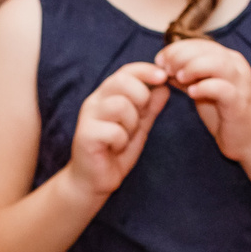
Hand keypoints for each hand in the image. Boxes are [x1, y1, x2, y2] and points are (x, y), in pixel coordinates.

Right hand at [62, 62, 170, 199]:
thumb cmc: (114, 152)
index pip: (126, 71)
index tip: (164, 77)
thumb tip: (165, 87)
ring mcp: (88, 118)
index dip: (146, 70)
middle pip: (121, 81)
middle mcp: (95, 101)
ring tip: (125, 136)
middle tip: (140, 118)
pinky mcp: (85, 135)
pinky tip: (115, 149)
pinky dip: (121, 141)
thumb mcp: (138, 127)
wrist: (94, 181)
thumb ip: (150, 108)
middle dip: (141, 97)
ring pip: (119, 105)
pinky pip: (114, 131)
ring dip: (131, 123)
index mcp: (107, 96)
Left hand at [156, 38, 250, 163]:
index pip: (200, 44)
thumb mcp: (203, 90)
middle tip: (166, 69)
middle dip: (181, 56)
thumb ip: (187, 77)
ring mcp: (241, 83)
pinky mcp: (240, 102)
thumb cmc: (226, 114)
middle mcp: (236, 67)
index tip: (159, 61)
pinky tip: (191, 93)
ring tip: (178, 78)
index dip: (176, 48)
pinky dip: (205, 87)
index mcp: (227, 60)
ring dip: (193, 67)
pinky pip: (223, 89)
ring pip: (217, 63)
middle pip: (207, 49)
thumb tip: (163, 66)